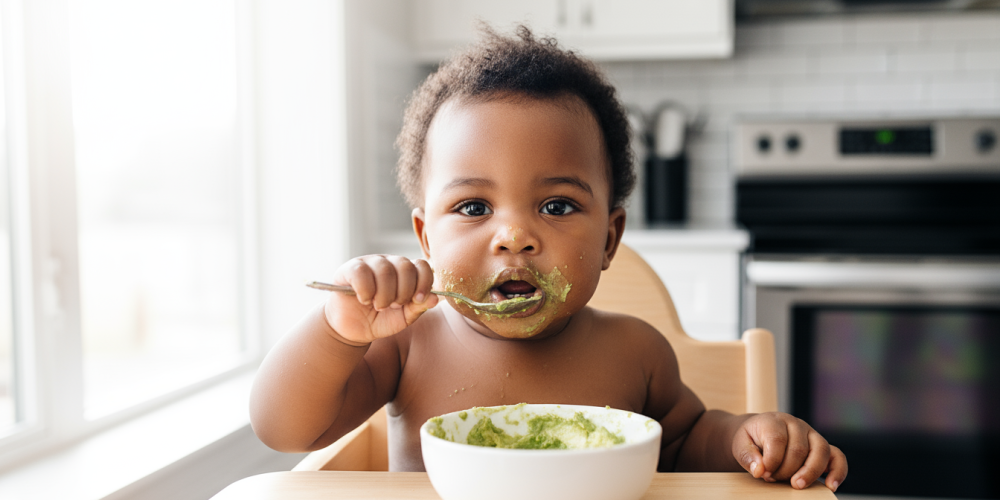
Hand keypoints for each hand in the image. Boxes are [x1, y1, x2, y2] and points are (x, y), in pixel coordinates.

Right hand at [323, 255, 438, 343]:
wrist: (354, 330)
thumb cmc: (380, 320)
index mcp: (405, 272)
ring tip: (379, 306)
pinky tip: (364, 300)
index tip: (418, 300)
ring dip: (384, 295)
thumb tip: (435, 298)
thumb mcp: (404, 317)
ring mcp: (369, 262)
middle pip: (405, 266)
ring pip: (385, 270)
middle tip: (394, 305)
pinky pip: (362, 273)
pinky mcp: (350, 268)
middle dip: (403, 292)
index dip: (424, 282)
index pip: (421, 265)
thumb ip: (419, 307)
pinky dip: (366, 291)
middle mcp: (389, 263)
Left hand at [732, 412, 846, 491]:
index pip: (778, 440)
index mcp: (774, 420)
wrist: (758, 435)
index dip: (771, 461)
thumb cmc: (751, 440)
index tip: (762, 473)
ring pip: (821, 451)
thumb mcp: (740, 445)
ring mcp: (812, 434)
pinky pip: (837, 457)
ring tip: (797, 485)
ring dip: (810, 472)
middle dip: (785, 470)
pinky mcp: (822, 447)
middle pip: (799, 448)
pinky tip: (831, 485)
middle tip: (772, 479)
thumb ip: (747, 456)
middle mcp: (796, 424)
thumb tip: (760, 469)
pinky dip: (838, 471)